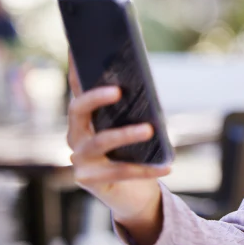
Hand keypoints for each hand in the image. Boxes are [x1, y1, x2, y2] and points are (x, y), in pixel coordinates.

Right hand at [66, 52, 168, 242]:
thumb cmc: (134, 153)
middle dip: (96, 98)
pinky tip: (168, 166)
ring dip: (125, 134)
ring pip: (100, 142)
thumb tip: (142, 81)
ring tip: (149, 130)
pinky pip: (123, 172)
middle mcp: (75, 137)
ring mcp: (80, 160)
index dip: (76, 69)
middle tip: (119, 90)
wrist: (131, 195)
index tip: (79, 49)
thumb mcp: (133, 127)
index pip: (77, 88)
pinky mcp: (92, 181)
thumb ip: (132, 108)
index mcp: (83, 119)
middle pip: (78, 110)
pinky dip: (148, 169)